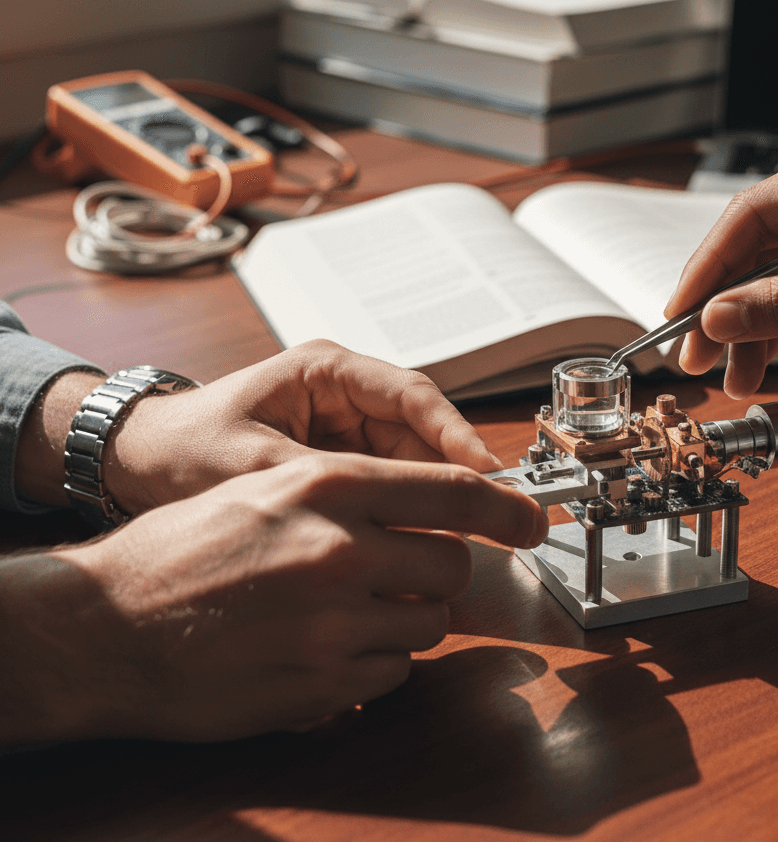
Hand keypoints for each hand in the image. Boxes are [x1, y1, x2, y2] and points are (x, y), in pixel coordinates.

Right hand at [0, 453, 547, 744]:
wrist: (109, 626)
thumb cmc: (184, 549)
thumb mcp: (267, 486)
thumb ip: (352, 493)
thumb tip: (431, 507)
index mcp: (325, 485)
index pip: (449, 490)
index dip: (504, 506)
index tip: (532, 518)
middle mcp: (338, 549)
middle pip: (453, 565)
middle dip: (437, 571)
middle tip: (400, 571)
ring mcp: (332, 623)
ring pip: (428, 625)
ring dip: (403, 619)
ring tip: (343, 610)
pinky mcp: (321, 686)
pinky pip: (390, 674)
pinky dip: (372, 662)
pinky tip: (321, 647)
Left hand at [17, 339, 503, 513]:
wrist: (142, 460)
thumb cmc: (186, 447)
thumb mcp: (252, 465)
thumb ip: (324, 485)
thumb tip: (392, 520)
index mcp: (328, 372)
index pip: (411, 396)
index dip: (456, 434)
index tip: (484, 473)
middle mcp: (347, 393)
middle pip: (423, 429)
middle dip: (458, 471)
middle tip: (500, 516)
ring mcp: (347, 424)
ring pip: (415, 458)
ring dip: (439, 494)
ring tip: (470, 536)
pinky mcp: (343, 457)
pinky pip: (392, 480)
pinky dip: (411, 509)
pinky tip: (425, 541)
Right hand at [665, 133, 777, 397]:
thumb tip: (716, 319)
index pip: (751, 215)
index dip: (708, 267)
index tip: (680, 311)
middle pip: (752, 247)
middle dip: (722, 303)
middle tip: (692, 350)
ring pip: (767, 274)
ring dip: (745, 324)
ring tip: (725, 373)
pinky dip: (773, 327)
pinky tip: (754, 362)